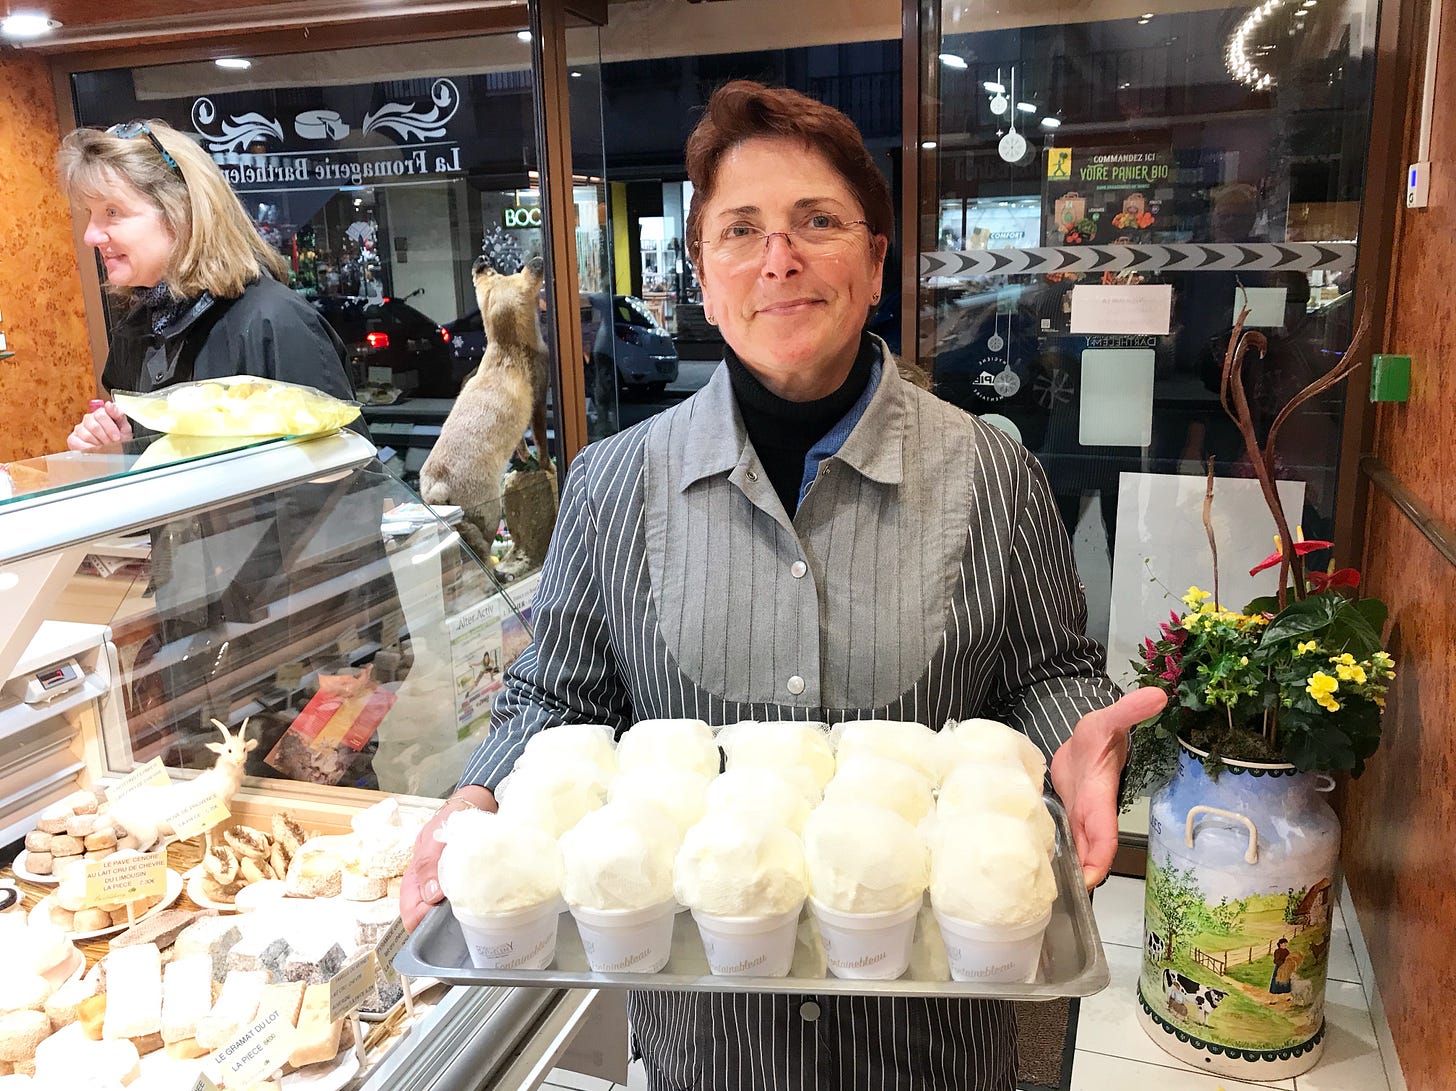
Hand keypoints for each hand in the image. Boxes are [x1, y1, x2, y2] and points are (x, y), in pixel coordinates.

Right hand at [67, 402, 131, 450]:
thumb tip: (109, 405)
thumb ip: (119, 415)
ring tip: (104, 448)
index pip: (101, 414)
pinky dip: (88, 449)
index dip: (110, 428)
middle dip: (105, 438)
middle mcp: (88, 419)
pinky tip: (95, 450)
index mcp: (100, 414)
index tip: (117, 437)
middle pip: (94, 426)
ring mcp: (79, 429)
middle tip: (111, 444)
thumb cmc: (119, 440)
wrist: (115, 453)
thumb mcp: (124, 428)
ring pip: (87, 435)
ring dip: (98, 444)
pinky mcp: (73, 439)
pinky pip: (77, 443)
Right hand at [400, 785, 496, 931]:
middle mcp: (428, 885)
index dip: (420, 923)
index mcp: (415, 876)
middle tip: (458, 930)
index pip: (409, 911)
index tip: (437, 927)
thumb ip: (430, 865)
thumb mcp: (435, 839)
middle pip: (426, 917)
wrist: (478, 802)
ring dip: (454, 919)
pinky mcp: (463, 884)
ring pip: (444, 913)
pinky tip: (480, 911)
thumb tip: (430, 896)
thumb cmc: (452, 817)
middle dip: (437, 927)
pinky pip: (461, 903)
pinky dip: (468, 909)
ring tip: (470, 924)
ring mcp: (446, 885)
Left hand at [1050, 687, 1167, 890]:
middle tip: (1057, 900)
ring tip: (1042, 890)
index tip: (1088, 881)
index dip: (1098, 861)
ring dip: (1066, 870)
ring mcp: (1077, 818)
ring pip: (1075, 852)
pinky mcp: (1066, 817)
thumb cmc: (1096, 732)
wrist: (1084, 737)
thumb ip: (1129, 710)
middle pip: (1089, 854)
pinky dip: (1055, 855)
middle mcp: (1088, 814)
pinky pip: (1064, 843)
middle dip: (1080, 879)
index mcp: (1098, 798)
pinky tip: (1035, 866)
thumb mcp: (1107, 719)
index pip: (1104, 837)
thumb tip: (1158, 696)